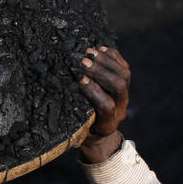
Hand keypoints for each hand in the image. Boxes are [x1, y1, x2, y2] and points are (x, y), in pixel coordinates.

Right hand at [77, 45, 129, 160]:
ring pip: (124, 74)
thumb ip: (72, 125)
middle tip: (83, 62)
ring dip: (106, 61)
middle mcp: (120, 108)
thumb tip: (56, 109)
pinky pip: (124, 67)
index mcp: (108, 124)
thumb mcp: (76, 134)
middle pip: (118, 86)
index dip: (94, 92)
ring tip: (89, 52)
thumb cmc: (83, 132)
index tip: (80, 80)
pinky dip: (113, 56)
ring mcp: (125, 96)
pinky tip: (100, 49)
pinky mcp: (125, 85)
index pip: (106, 106)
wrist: (99, 131)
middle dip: (100, 72)